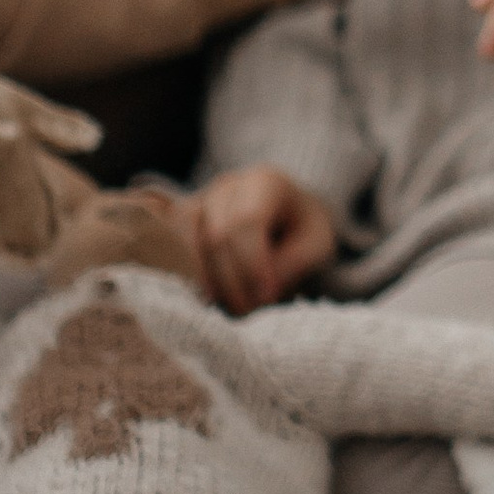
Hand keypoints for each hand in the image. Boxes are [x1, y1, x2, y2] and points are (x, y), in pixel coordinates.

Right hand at [190, 166, 338, 313]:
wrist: (289, 215)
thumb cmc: (304, 230)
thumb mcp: (317, 244)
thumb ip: (292, 264)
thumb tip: (259, 292)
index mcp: (266, 182)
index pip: (248, 221)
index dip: (253, 263)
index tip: (268, 296)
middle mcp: (227, 186)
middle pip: (217, 234)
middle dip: (232, 280)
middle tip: (250, 311)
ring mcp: (201, 200)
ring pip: (190, 241)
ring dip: (209, 281)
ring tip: (232, 308)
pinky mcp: (185, 220)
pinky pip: (175, 245)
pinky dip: (191, 273)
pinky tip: (210, 297)